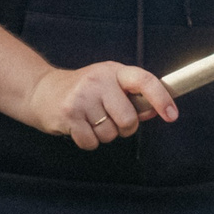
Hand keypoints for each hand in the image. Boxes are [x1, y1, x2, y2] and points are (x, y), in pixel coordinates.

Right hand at [30, 62, 176, 150]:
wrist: (41, 91)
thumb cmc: (82, 90)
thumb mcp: (109, 85)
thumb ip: (132, 98)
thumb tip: (156, 110)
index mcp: (113, 71)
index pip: (144, 81)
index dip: (161, 98)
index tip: (172, 115)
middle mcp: (98, 80)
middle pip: (128, 119)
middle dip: (124, 128)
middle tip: (110, 119)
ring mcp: (82, 97)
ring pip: (110, 134)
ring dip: (103, 134)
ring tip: (90, 120)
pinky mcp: (68, 114)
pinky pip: (91, 142)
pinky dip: (88, 141)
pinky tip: (79, 127)